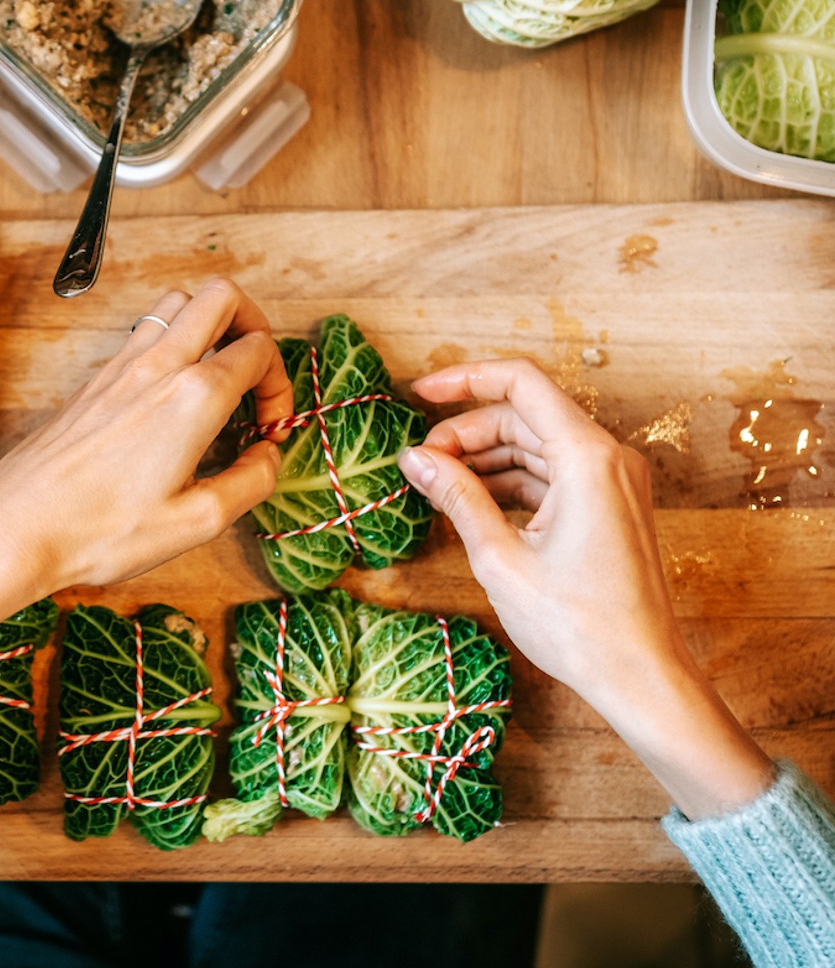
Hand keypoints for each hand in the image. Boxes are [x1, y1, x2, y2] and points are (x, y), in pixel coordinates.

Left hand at [0, 278, 293, 647]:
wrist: (17, 527)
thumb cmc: (101, 531)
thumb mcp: (198, 523)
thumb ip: (252, 482)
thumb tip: (268, 454)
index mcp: (193, 396)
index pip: (260, 350)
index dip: (281, 386)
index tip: (269, 430)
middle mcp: (158, 365)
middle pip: (222, 295)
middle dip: (254, 325)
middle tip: (255, 376)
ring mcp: (122, 365)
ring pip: (178, 303)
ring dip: (210, 326)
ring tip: (216, 380)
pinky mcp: (96, 379)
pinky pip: (144, 333)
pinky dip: (173, 346)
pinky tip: (170, 400)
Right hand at [396, 358, 773, 818]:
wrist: (640, 676)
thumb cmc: (578, 625)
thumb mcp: (499, 558)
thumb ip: (456, 497)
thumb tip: (415, 459)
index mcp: (587, 458)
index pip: (520, 383)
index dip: (464, 379)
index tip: (419, 393)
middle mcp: (607, 458)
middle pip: (524, 415)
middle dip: (466, 432)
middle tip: (420, 464)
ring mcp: (612, 482)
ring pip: (535, 444)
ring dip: (484, 457)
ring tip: (437, 486)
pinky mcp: (609, 506)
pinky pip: (551, 474)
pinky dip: (509, 481)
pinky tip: (470, 503)